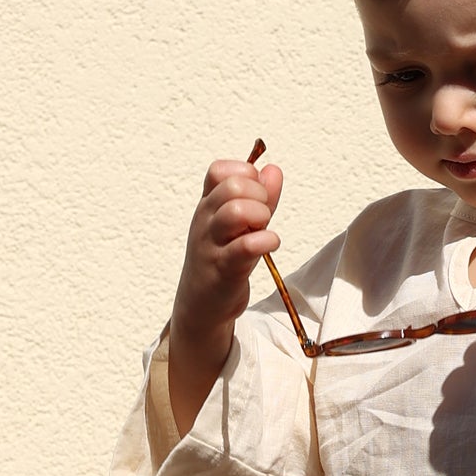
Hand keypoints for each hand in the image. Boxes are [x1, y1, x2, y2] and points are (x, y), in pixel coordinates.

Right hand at [166, 151, 282, 436]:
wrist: (201, 306)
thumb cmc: (223, 259)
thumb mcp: (240, 225)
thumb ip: (260, 197)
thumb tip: (273, 169)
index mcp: (207, 205)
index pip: (219, 170)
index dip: (245, 174)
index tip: (255, 196)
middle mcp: (205, 220)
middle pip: (232, 186)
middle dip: (258, 196)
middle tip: (263, 218)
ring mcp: (211, 245)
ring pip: (236, 211)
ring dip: (261, 217)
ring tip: (263, 231)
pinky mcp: (223, 269)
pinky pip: (246, 246)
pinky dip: (265, 241)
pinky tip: (269, 246)